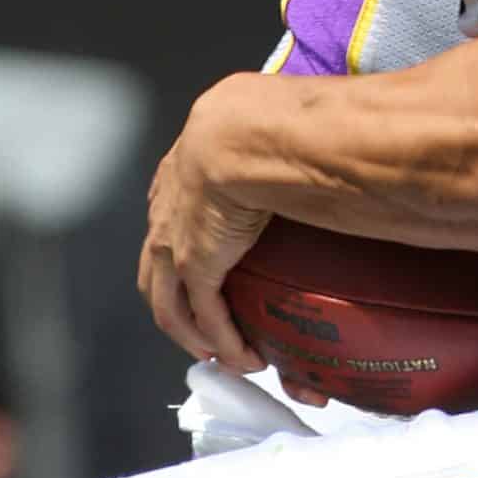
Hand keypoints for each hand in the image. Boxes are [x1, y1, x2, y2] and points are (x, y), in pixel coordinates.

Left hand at [139, 79, 268, 371]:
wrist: (242, 134)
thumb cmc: (258, 120)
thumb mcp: (255, 129)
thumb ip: (272, 142)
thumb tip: (320, 136)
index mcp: (176, 177)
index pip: (168, 225)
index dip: (179, 258)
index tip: (200, 278)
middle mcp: (165, 214)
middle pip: (156, 274)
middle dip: (179, 308)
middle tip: (206, 331)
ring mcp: (172, 245)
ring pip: (170, 307)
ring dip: (196, 337)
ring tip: (225, 355)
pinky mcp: (194, 267)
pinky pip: (205, 318)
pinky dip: (222, 343)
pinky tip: (242, 358)